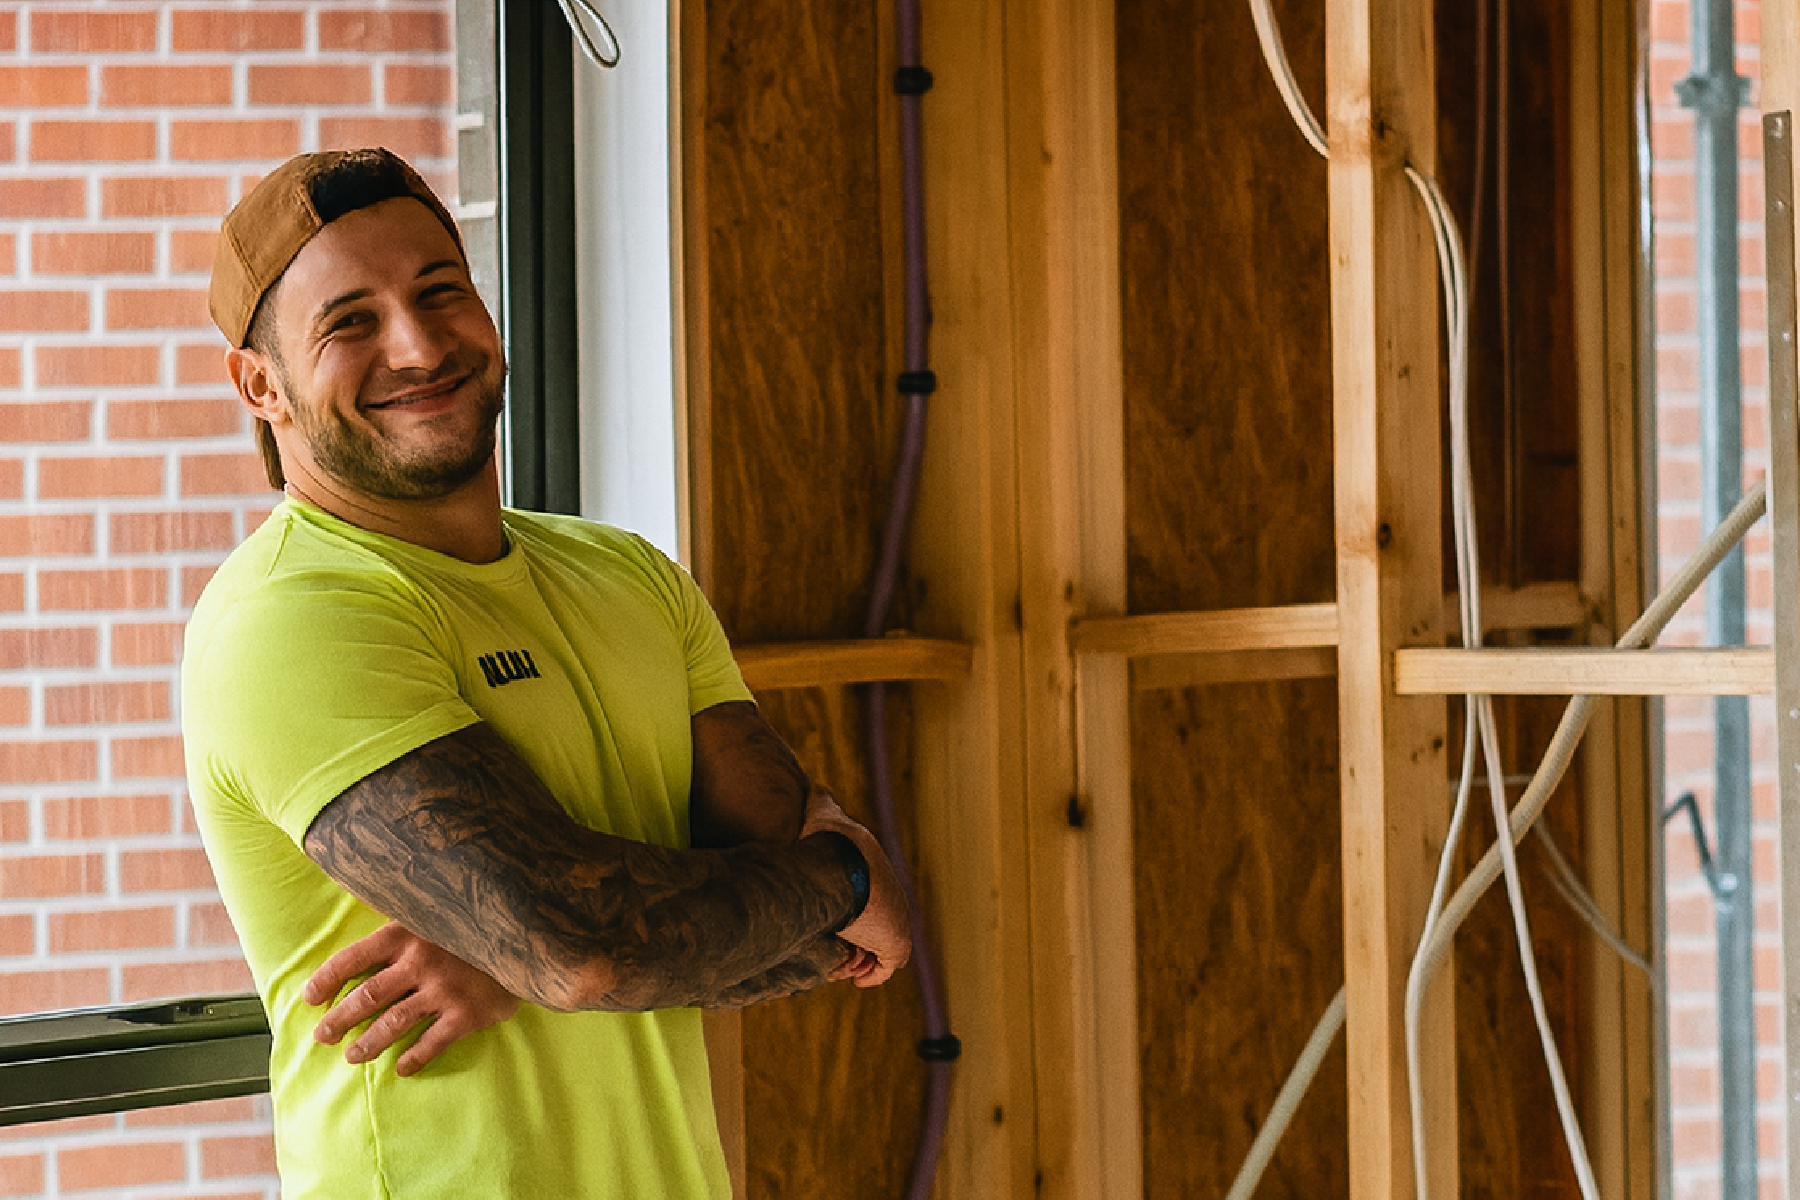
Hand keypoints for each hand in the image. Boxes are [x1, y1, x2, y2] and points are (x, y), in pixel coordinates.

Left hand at [304, 922, 518, 1075]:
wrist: (527, 938)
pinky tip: (402, 1068)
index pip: (353, 958)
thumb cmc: (470, 927)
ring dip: (368, 1044)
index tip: (309, 998)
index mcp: (406, 934)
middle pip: (367, 996)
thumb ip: (403, 928)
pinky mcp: (468, 1013)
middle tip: (323, 1037)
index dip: (326, 979)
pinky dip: (413, 1058)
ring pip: (393, 1024)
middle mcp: (421, 962)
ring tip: (353, 1057)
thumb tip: (364, 936)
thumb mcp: (433, 915)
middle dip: (339, 1020)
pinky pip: (432, 1043)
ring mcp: (445, 989)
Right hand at [801, 787, 911, 986]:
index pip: (867, 898)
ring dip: (856, 957)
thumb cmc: (829, 843)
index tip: (830, 922)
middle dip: (852, 938)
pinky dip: (869, 972)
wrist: (841, 866)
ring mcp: (895, 920)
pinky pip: (883, 965)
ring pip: (876, 948)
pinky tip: (852, 973)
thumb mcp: (824, 814)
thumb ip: (822, 800)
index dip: (847, 911)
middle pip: (872, 926)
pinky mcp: (895, 942)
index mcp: (877, 872)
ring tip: (837, 961)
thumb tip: (815, 785)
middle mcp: (890, 896)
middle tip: (832, 946)